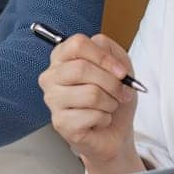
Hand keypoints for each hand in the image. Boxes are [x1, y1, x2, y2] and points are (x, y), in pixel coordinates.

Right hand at [36, 32, 141, 173]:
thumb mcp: (118, 64)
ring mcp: (52, 100)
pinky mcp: (60, 122)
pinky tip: (99, 120)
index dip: (104, 57)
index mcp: (62, 57)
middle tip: (122, 93)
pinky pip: (91, 115)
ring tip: (108, 107)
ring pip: (90, 94)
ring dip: (110, 103)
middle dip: (112, 83)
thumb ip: (110, 50)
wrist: (115, 129)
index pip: (77, 44)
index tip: (121, 72)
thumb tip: (107, 59)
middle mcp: (52, 76)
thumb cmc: (112, 95)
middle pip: (82, 68)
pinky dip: (105, 118)